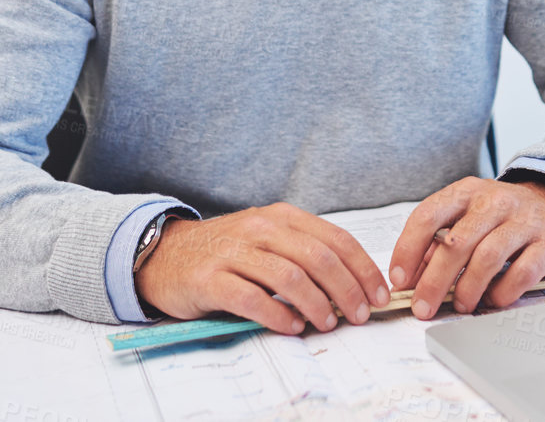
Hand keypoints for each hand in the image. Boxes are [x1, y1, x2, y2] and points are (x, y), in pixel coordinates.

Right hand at [134, 202, 390, 334]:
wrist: (166, 255)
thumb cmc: (227, 252)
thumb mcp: (269, 239)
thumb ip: (304, 253)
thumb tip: (353, 284)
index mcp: (283, 217)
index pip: (336, 240)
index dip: (363, 269)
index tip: (379, 295)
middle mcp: (261, 229)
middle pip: (319, 259)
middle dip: (347, 290)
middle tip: (359, 315)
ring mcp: (235, 252)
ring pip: (290, 278)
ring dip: (317, 305)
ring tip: (327, 323)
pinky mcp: (211, 279)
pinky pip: (252, 298)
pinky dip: (278, 316)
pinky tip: (292, 327)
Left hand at [388, 177, 544, 319]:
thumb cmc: (502, 217)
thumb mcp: (469, 216)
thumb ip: (440, 241)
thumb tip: (413, 278)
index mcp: (467, 192)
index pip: (428, 215)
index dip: (408, 249)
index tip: (399, 279)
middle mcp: (495, 202)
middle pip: (456, 243)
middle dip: (434, 281)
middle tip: (423, 307)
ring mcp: (524, 221)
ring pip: (487, 258)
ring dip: (468, 289)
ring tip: (461, 305)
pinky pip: (521, 273)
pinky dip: (502, 292)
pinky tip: (493, 299)